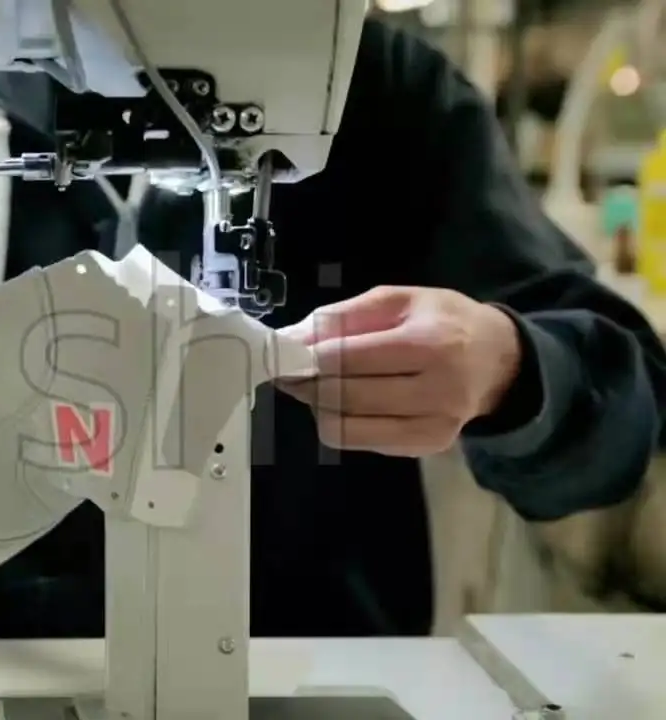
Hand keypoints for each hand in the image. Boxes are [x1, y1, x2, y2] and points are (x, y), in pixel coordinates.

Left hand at [275, 286, 522, 456]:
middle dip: (307, 383)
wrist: (500, 360)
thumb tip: (290, 339)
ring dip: (319, 406)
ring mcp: (433, 426)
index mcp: (430, 343)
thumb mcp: (398, 300)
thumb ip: (343, 317)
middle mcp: (436, 390)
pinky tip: (347, 403)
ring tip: (318, 386)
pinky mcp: (427, 447)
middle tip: (291, 371)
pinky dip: (342, 422)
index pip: (349, 358)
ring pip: (346, 427)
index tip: (281, 355)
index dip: (307, 358)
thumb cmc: (443, 321)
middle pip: (344, 396)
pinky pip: (361, 442)